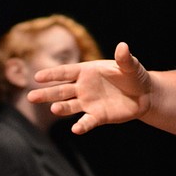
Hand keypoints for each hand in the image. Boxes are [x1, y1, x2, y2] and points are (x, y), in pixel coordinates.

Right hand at [27, 41, 152, 134]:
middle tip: (31, 97)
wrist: (144, 95)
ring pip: (69, 106)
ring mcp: (88, 102)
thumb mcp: (131, 66)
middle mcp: (83, 87)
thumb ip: (124, 59)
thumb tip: (123, 46)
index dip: (52, 74)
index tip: (37, 76)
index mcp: (87, 71)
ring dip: (61, 108)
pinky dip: (82, 125)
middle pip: (61, 90)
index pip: (65, 72)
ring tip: (54, 109)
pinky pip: (87, 121)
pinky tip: (76, 129)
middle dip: (46, 93)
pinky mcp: (97, 116)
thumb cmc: (134, 76)